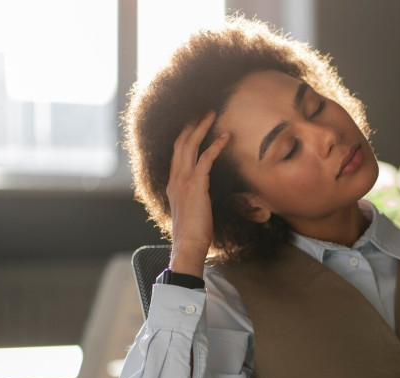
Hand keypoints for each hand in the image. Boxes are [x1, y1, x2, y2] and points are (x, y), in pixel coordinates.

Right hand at [166, 111, 229, 276]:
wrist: (188, 244)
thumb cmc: (193, 232)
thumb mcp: (191, 210)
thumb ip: (193, 198)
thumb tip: (201, 195)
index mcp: (173, 183)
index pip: (176, 152)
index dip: (184, 135)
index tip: (193, 123)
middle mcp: (175, 178)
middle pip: (180, 142)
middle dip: (190, 124)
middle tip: (202, 111)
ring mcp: (183, 180)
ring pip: (190, 145)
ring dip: (201, 127)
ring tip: (211, 114)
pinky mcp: (196, 185)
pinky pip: (206, 159)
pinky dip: (216, 146)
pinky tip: (226, 137)